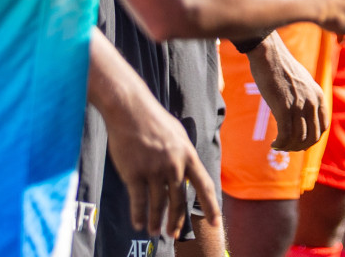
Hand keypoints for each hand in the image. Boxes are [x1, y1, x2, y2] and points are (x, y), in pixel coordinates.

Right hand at [98, 89, 220, 239]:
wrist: (129, 108)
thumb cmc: (153, 120)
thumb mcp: (178, 134)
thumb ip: (184, 155)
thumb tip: (188, 174)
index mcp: (188, 155)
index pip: (205, 186)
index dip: (211, 207)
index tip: (215, 223)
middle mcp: (174, 165)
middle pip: (179, 201)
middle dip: (177, 221)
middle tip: (173, 235)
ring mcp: (154, 170)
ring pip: (158, 204)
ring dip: (156, 221)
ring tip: (154, 232)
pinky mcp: (134, 173)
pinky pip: (138, 201)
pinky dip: (139, 215)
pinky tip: (139, 224)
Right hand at [246, 34, 328, 151]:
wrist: (269, 54)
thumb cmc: (281, 66)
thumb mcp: (302, 81)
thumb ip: (306, 96)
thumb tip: (303, 112)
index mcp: (318, 96)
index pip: (323, 127)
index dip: (312, 139)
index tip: (300, 142)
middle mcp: (312, 102)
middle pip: (312, 136)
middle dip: (300, 147)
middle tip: (287, 147)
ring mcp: (298, 105)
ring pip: (298, 138)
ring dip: (288, 147)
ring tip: (279, 145)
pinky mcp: (283, 107)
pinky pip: (285, 135)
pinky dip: (280, 144)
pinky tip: (274, 144)